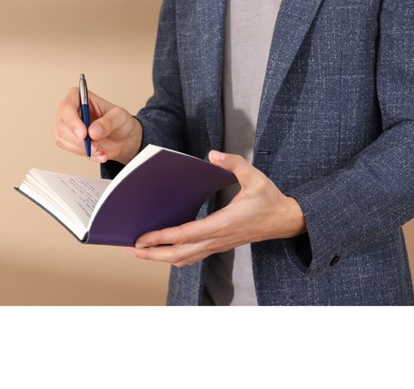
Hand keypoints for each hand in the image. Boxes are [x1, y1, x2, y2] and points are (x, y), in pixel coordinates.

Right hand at [55, 87, 141, 163]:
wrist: (123, 139)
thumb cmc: (120, 122)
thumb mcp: (120, 117)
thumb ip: (108, 122)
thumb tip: (92, 132)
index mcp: (80, 96)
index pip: (67, 106)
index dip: (73, 121)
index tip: (84, 134)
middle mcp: (70, 110)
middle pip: (62, 124)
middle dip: (79, 140)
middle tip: (96, 147)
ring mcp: (67, 125)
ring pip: (63, 138)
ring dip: (83, 148)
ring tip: (101, 151)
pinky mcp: (68, 139)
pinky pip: (69, 148)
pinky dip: (84, 153)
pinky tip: (98, 153)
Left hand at [125, 150, 306, 266]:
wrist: (284, 220)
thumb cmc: (269, 200)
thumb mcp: (255, 177)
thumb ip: (234, 163)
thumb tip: (212, 155)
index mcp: (223, 224)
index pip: (185, 235)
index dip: (161, 238)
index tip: (141, 238)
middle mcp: (217, 239)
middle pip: (178, 254)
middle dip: (151, 254)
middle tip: (129, 249)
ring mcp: (217, 245)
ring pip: (183, 259)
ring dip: (160, 257)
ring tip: (140, 251)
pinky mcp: (218, 245)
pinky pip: (192, 256)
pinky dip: (174, 255)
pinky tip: (164, 250)